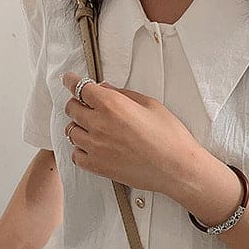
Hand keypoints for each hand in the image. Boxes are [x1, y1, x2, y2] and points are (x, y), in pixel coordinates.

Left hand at [60, 71, 201, 196]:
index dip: (72, 81)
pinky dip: (80, 150)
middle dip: (77, 103)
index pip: (79, 87)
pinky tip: (92, 148)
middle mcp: (99, 125)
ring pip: (71, 131)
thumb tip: (105, 89)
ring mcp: (97, 147)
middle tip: (87, 106)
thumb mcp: (150, 105)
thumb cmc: (170, 138)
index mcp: (112, 105)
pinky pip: (76, 156)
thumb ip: (123, 94)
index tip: (69, 80)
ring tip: (92, 129)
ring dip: (78, 127)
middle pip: (72, 108)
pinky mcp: (99, 167)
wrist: (178, 169)